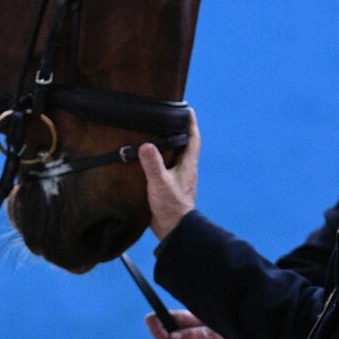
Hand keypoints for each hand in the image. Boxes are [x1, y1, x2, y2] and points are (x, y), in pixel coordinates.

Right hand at [139, 109, 199, 239]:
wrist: (174, 230)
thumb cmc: (172, 207)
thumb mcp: (160, 183)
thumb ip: (153, 164)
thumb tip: (146, 145)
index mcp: (187, 164)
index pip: (193, 138)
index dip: (191, 123)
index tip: (186, 109)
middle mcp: (185, 169)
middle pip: (184, 144)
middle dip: (177, 130)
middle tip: (166, 117)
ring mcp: (177, 178)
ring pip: (174, 156)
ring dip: (166, 145)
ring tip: (152, 134)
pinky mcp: (168, 187)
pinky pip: (164, 168)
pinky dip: (157, 161)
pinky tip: (145, 160)